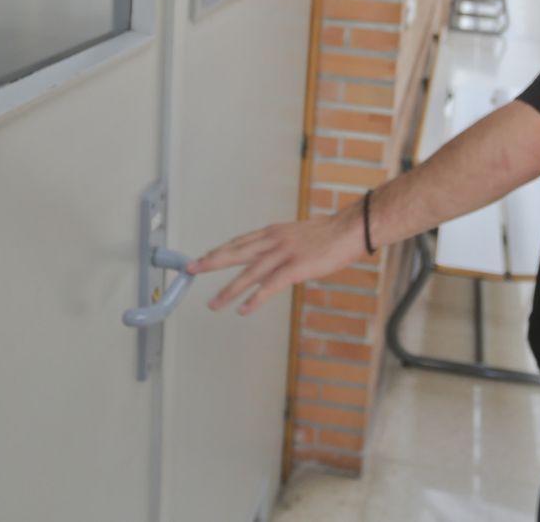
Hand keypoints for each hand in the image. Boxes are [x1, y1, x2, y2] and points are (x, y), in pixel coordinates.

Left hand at [188, 204, 368, 315]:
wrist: (350, 230)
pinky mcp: (295, 268)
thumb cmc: (328, 234)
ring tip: (214, 304)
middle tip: (190, 270)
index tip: (201, 258)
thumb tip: (267, 256)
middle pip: (235, 252)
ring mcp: (283, 253)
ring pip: (248, 273)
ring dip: (228, 290)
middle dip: (210, 262)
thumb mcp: (296, 235)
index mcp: (272, 232)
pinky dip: (255, 298)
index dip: (218, 251)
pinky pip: (269, 286)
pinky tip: (244, 309)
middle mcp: (272, 240)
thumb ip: (279, 245)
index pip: (238, 242)